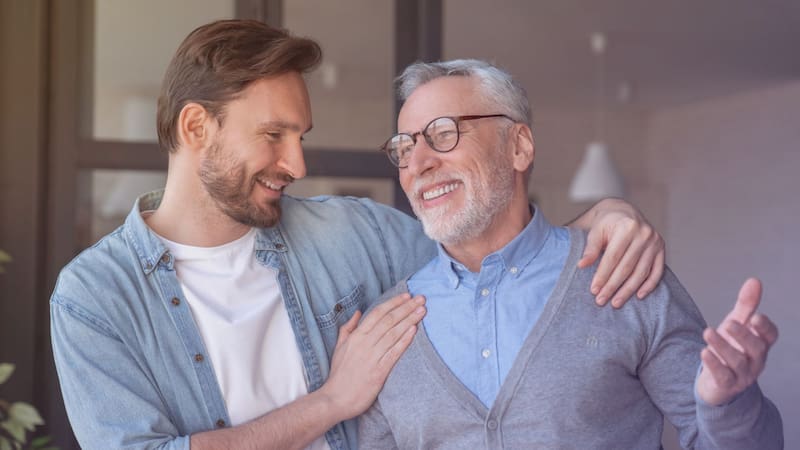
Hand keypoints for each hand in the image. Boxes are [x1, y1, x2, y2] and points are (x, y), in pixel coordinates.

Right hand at [318, 293, 425, 418]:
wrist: (336, 398)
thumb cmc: (339, 373)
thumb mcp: (339, 346)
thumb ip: (348, 328)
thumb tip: (357, 312)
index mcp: (356, 336)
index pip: (377, 313)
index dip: (393, 303)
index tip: (406, 295)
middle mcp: (364, 343)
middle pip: (388, 320)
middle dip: (406, 308)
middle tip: (421, 299)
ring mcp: (372, 357)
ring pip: (393, 334)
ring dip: (409, 320)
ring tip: (422, 311)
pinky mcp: (379, 371)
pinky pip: (394, 353)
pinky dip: (404, 341)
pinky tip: (414, 331)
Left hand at [573, 198, 664, 306]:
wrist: (626, 213)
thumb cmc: (607, 224)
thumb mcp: (596, 231)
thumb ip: (590, 248)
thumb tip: (581, 265)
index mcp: (626, 227)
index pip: (613, 257)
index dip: (603, 275)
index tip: (594, 290)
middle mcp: (644, 234)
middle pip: (626, 267)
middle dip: (613, 286)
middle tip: (601, 301)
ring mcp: (655, 242)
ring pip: (641, 272)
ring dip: (629, 290)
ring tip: (616, 302)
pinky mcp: (661, 249)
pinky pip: (657, 271)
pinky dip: (649, 285)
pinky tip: (639, 296)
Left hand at [696, 278, 777, 405]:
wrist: (717, 381)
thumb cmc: (730, 349)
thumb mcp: (737, 325)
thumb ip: (746, 305)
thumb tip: (754, 281)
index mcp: (760, 344)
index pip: (771, 336)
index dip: (765, 328)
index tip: (755, 317)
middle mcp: (755, 360)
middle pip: (757, 349)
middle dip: (744, 336)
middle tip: (729, 323)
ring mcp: (742, 375)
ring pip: (738, 362)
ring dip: (723, 347)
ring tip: (708, 332)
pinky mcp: (727, 385)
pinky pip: (723, 377)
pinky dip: (714, 365)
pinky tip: (704, 353)